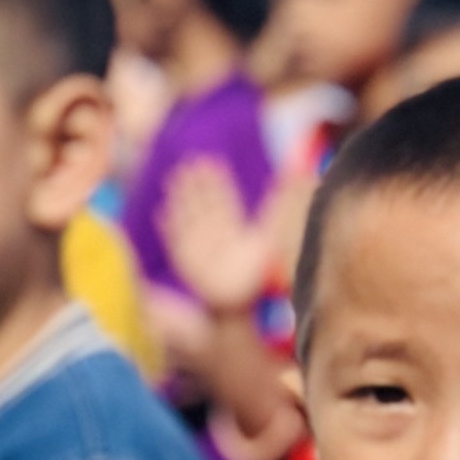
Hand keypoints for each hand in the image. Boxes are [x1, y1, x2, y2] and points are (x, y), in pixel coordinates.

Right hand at [158, 157, 283, 316]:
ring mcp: (205, 255)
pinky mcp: (191, 267)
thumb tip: (298, 172)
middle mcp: (223, 245)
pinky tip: (162, 213)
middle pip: (207, 210)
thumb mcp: (279, 228)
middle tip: (191, 164)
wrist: (253, 295)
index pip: (228, 205)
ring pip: (191, 222)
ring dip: (182, 201)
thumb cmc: (269, 267)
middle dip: (198, 188)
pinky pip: (177, 244)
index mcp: (244, 238)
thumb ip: (285, 201)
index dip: (219, 186)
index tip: (212, 164)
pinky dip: (170, 229)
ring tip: (174, 179)